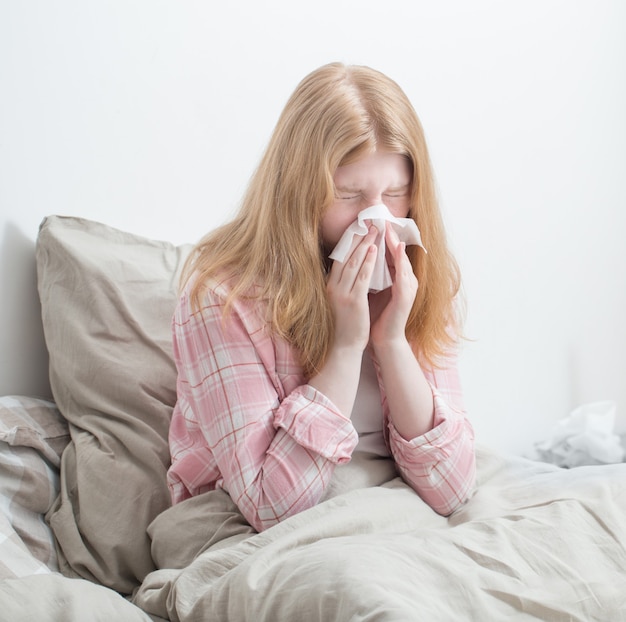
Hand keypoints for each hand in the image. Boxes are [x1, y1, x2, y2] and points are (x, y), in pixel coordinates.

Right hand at [326, 225, 377, 352]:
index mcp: (329, 287)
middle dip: (357, 238)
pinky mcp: (353, 300)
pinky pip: (362, 276)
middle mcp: (333, 287)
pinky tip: (375, 250)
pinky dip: (368, 262)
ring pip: (353, 263)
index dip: (348, 243)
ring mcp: (342, 293)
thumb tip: (346, 272)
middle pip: (345, 256)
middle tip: (368, 223)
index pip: (338, 259)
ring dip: (364, 245)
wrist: (342, 348)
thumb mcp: (338, 303)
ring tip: (373, 231)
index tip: (356, 229)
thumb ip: (341, 287)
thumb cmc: (343, 327)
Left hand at [369, 224, 417, 349]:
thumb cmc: (377, 315)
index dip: (384, 239)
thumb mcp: (373, 290)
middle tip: (383, 219)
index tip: (375, 223)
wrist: (384, 339)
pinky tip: (396, 250)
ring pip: (402, 261)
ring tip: (390, 229)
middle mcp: (406, 280)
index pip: (391, 254)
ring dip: (396, 244)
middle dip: (391, 236)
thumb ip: (371, 275)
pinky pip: (403, 274)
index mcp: (397, 279)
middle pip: (399, 254)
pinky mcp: (405, 296)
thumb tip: (359, 259)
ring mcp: (408, 288)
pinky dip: (400, 261)